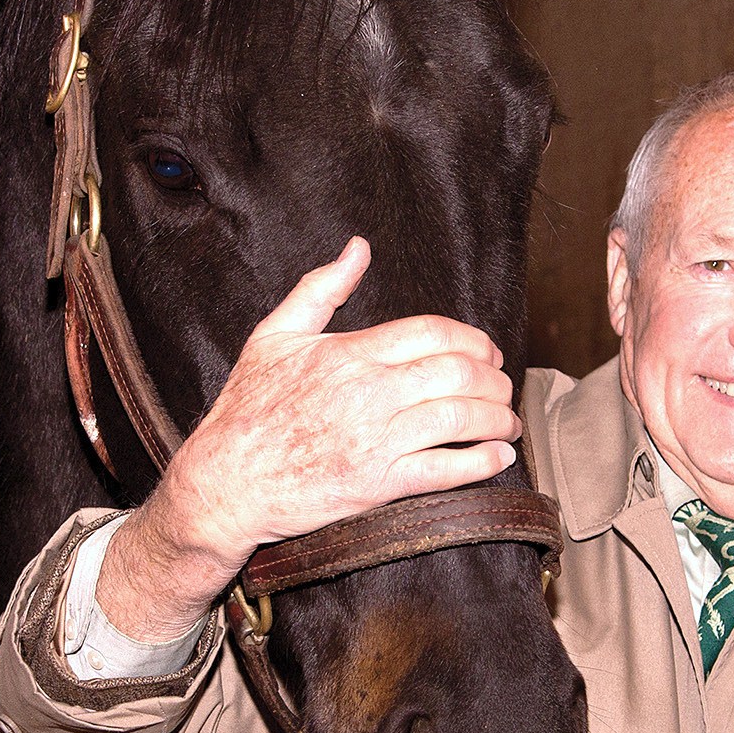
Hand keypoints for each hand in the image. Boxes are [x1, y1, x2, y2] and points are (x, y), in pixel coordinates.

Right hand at [97, 238, 521, 640]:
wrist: (225, 481)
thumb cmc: (246, 409)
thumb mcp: (275, 335)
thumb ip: (321, 288)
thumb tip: (358, 248)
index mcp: (350, 353)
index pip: (435, 334)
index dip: (474, 341)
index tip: (488, 353)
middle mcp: (369, 393)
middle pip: (459, 374)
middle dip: (495, 381)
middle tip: (504, 388)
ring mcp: (376, 441)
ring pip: (460, 420)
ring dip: (498, 420)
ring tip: (507, 424)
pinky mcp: (378, 485)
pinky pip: (446, 471)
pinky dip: (482, 464)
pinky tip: (499, 459)